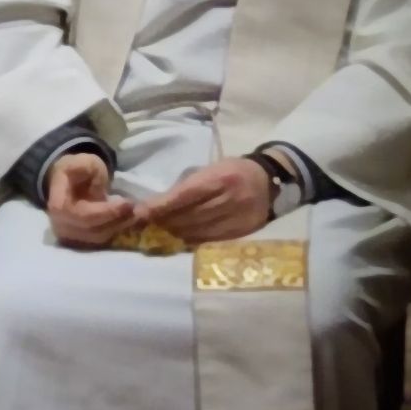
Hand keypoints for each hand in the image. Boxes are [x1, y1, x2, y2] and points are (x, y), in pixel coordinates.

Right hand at [42, 151, 137, 249]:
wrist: (66, 181)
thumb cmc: (77, 171)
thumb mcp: (83, 162)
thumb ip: (87, 170)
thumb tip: (93, 185)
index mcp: (57, 201)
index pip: (78, 214)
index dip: (103, 212)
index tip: (126, 201)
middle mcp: (58, 222)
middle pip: (89, 228)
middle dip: (115, 219)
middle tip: (135, 207)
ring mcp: (67, 234)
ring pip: (97, 237)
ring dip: (118, 226)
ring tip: (134, 212)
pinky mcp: (78, 240)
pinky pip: (100, 240)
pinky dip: (115, 230)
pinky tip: (126, 220)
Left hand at [139, 158, 278, 247]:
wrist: (269, 181)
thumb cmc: (233, 171)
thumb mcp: (211, 169)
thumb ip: (188, 185)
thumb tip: (158, 203)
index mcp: (221, 178)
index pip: (185, 195)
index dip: (161, 205)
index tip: (141, 212)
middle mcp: (231, 199)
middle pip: (191, 215)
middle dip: (165, 220)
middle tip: (145, 224)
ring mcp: (239, 217)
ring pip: (200, 230)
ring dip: (176, 232)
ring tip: (159, 231)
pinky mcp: (243, 232)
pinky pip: (212, 239)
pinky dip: (193, 239)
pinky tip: (180, 237)